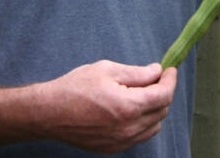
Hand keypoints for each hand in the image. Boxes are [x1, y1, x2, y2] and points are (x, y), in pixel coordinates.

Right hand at [39, 61, 176, 152]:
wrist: (49, 113)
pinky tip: (130, 110)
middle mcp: (128, 128)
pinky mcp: (112, 149)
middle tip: (154, 78)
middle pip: (161, 111)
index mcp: (128, 106)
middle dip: (162, 92)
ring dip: (154, 109)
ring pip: (153, 126)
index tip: (169, 70)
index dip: (170, 80)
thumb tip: (156, 72)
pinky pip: (139, 137)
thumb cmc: (75, 88)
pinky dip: (142, 123)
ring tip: (140, 94)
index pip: (164, 95)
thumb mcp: (106, 70)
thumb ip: (137, 73)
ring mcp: (121, 142)